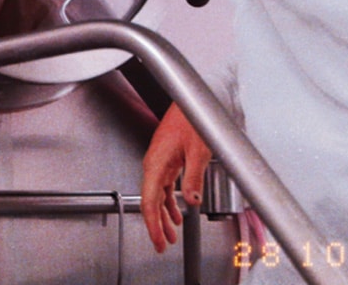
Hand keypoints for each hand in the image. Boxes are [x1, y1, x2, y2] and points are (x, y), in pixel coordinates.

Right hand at [140, 102, 211, 252]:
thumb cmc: (191, 119)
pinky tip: (177, 212)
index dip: (152, 224)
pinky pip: (164, 187)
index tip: (158, 240)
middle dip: (156, 226)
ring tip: (171, 234)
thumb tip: (192, 200)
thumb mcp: (198, 151)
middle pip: (151, 202)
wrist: (189, 102)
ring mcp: (159, 163)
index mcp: (156, 164)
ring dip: (164, 216)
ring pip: (157, 196)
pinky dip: (169, 202)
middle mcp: (154, 164)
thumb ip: (193, 177)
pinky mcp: (166, 160)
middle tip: (162, 245)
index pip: (149, 202)